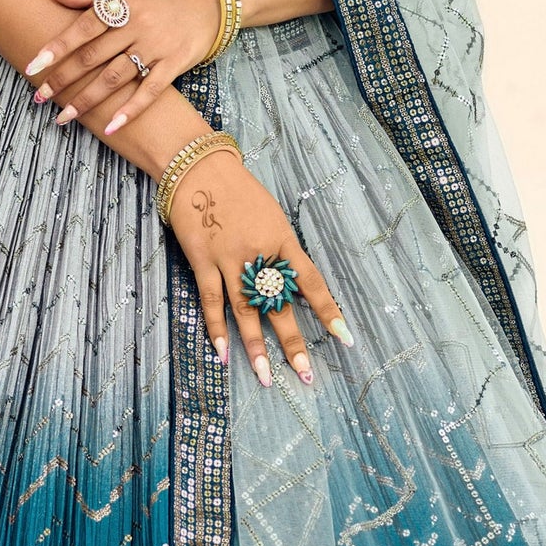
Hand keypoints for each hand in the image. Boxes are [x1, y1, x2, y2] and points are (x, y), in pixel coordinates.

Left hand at [22, 0, 221, 133]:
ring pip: (116, 77)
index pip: (82, 28)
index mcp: (122, 3)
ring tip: (64, 116)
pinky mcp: (175, 63)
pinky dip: (132, 109)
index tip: (33, 67)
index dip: (56, 48)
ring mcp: (156, 46)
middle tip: (40, 97)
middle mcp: (137, 25)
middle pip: (94, 56)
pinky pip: (151, 90)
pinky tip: (111, 127)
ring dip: (88, 99)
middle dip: (65, 79)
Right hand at [168, 150, 349, 387]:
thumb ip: (282, 250)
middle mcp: (260, 254)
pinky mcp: (203, 261)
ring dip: (256, 347)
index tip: (344, 337)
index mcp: (283, 241)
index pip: (311, 283)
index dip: (328, 312)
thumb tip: (291, 284)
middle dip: (293, 343)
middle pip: (279, 305)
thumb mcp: (274, 216)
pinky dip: (218, 328)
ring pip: (246, 311)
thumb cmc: (241, 191)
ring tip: (265, 377)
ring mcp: (230, 260)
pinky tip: (224, 353)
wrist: (201, 169)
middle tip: (305, 374)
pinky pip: (212, 301)